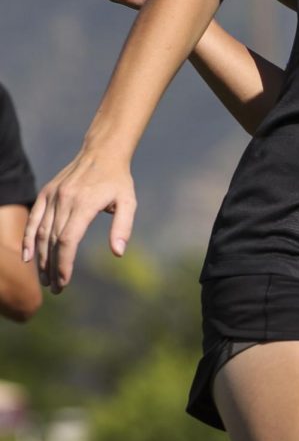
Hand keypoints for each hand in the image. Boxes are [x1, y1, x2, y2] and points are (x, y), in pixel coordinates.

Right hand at [22, 151, 135, 293]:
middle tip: (56, 288)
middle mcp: (65, 200)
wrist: (102, 153)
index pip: (68, 240)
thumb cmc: (118, 181)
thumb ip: (123, 226)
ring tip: (45, 279)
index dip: (64, 263)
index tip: (65, 281)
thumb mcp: (128, 201)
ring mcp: (53, 195)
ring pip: (41, 232)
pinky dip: (28, 238)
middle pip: (53, 240)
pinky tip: (28, 257)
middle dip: (53, 267)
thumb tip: (118, 253)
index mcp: (84, 203)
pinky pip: (34, 218)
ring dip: (41, 258)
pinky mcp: (46, 192)